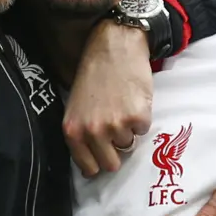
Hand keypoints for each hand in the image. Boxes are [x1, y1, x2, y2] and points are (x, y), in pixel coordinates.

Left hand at [63, 21, 152, 176]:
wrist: (114, 47)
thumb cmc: (93, 74)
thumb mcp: (75, 106)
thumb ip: (81, 134)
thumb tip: (90, 163)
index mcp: (73, 131)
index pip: (88, 167)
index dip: (98, 163)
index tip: (102, 156)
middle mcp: (92, 132)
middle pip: (111, 164)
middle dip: (115, 151)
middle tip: (115, 130)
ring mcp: (115, 126)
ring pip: (128, 145)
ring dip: (128, 131)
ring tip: (121, 106)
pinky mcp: (137, 117)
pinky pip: (143, 130)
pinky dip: (142, 118)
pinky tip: (133, 99)